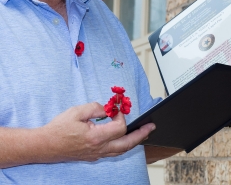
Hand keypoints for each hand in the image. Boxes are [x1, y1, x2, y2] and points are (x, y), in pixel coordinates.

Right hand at [40, 102, 154, 161]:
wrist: (45, 146)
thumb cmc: (59, 128)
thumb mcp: (76, 111)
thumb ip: (95, 108)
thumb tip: (108, 108)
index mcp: (96, 137)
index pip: (119, 128)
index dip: (121, 116)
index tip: (116, 109)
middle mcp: (99, 148)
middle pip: (127, 144)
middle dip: (141, 134)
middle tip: (151, 127)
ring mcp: (97, 154)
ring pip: (122, 150)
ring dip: (134, 142)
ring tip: (143, 134)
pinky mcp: (94, 156)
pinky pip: (113, 153)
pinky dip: (123, 146)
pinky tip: (126, 140)